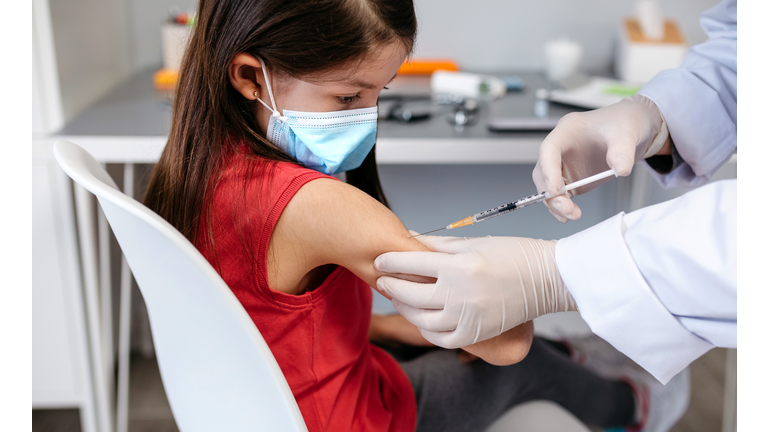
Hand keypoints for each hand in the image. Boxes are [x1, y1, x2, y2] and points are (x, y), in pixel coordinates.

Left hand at [374, 235, 576, 348]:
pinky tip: (420, 319)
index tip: (380, 261)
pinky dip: (426, 330)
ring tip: (399, 299)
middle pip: (412, 294)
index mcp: (461, 266)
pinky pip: (441, 338)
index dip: (390, 262)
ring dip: (405, 309)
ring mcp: (469, 317)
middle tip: (384, 280)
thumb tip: (408, 237)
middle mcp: (462, 294)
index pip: (413, 263)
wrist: (548, 278)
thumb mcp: (473, 242)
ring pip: (422, 320)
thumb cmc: (514, 254)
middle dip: (392, 286)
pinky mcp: (477, 333)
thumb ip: (437, 244)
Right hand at [533, 94, 668, 222]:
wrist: (634, 130)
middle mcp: (562, 149)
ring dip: (556, 203)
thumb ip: (622, 151)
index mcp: (568, 130)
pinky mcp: (573, 179)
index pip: (549, 149)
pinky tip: (571, 215)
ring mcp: (565, 164)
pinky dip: (563, 207)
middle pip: (543, 172)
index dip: (548, 170)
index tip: (555, 189)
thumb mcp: (627, 133)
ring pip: (548, 186)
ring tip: (572, 214)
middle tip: (567, 208)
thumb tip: (621, 169)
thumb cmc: (624, 123)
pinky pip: (561, 195)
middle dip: (551, 193)